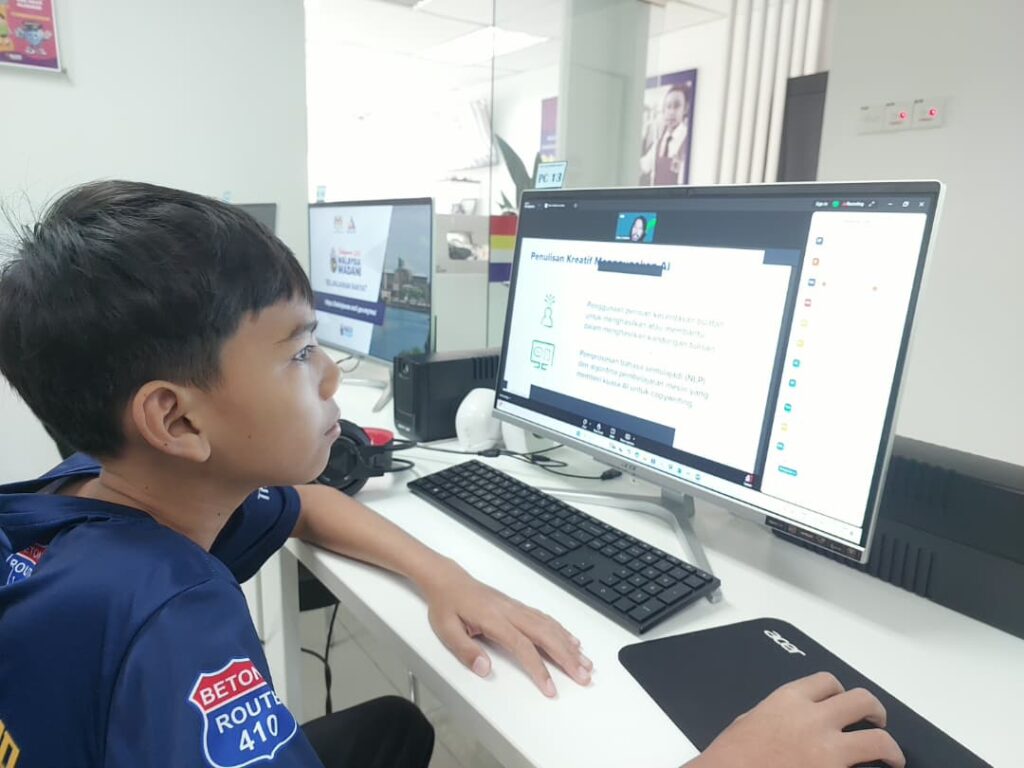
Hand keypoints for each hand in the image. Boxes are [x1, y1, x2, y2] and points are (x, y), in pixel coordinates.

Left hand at [419, 560, 591, 697]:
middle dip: (567, 657)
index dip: (539, 669)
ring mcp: (517, 607)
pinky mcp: (518, 606)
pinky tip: (572, 641)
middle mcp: (511, 612)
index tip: (550, 688)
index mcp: (494, 619)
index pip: (523, 647)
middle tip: (584, 676)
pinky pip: (545, 618)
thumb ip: (466, 651)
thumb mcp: (446, 631)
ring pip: (549, 626)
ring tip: (586, 663)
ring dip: (569, 645)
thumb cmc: (446, 606)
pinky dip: (562, 630)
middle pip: (545, 635)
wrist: (448, 580)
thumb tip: (485, 670)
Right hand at [688, 672, 904, 767]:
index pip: (828, 683)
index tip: (845, 705)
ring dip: (891, 748)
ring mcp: (829, 752)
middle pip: (861, 701)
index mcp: (788, 701)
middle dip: (874, 711)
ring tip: (893, 758)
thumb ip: (778, 716)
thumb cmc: (730, 757)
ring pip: (879, 740)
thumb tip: (792, 723)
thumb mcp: (748, 723)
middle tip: (877, 723)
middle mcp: (814, 720)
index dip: (841, 693)